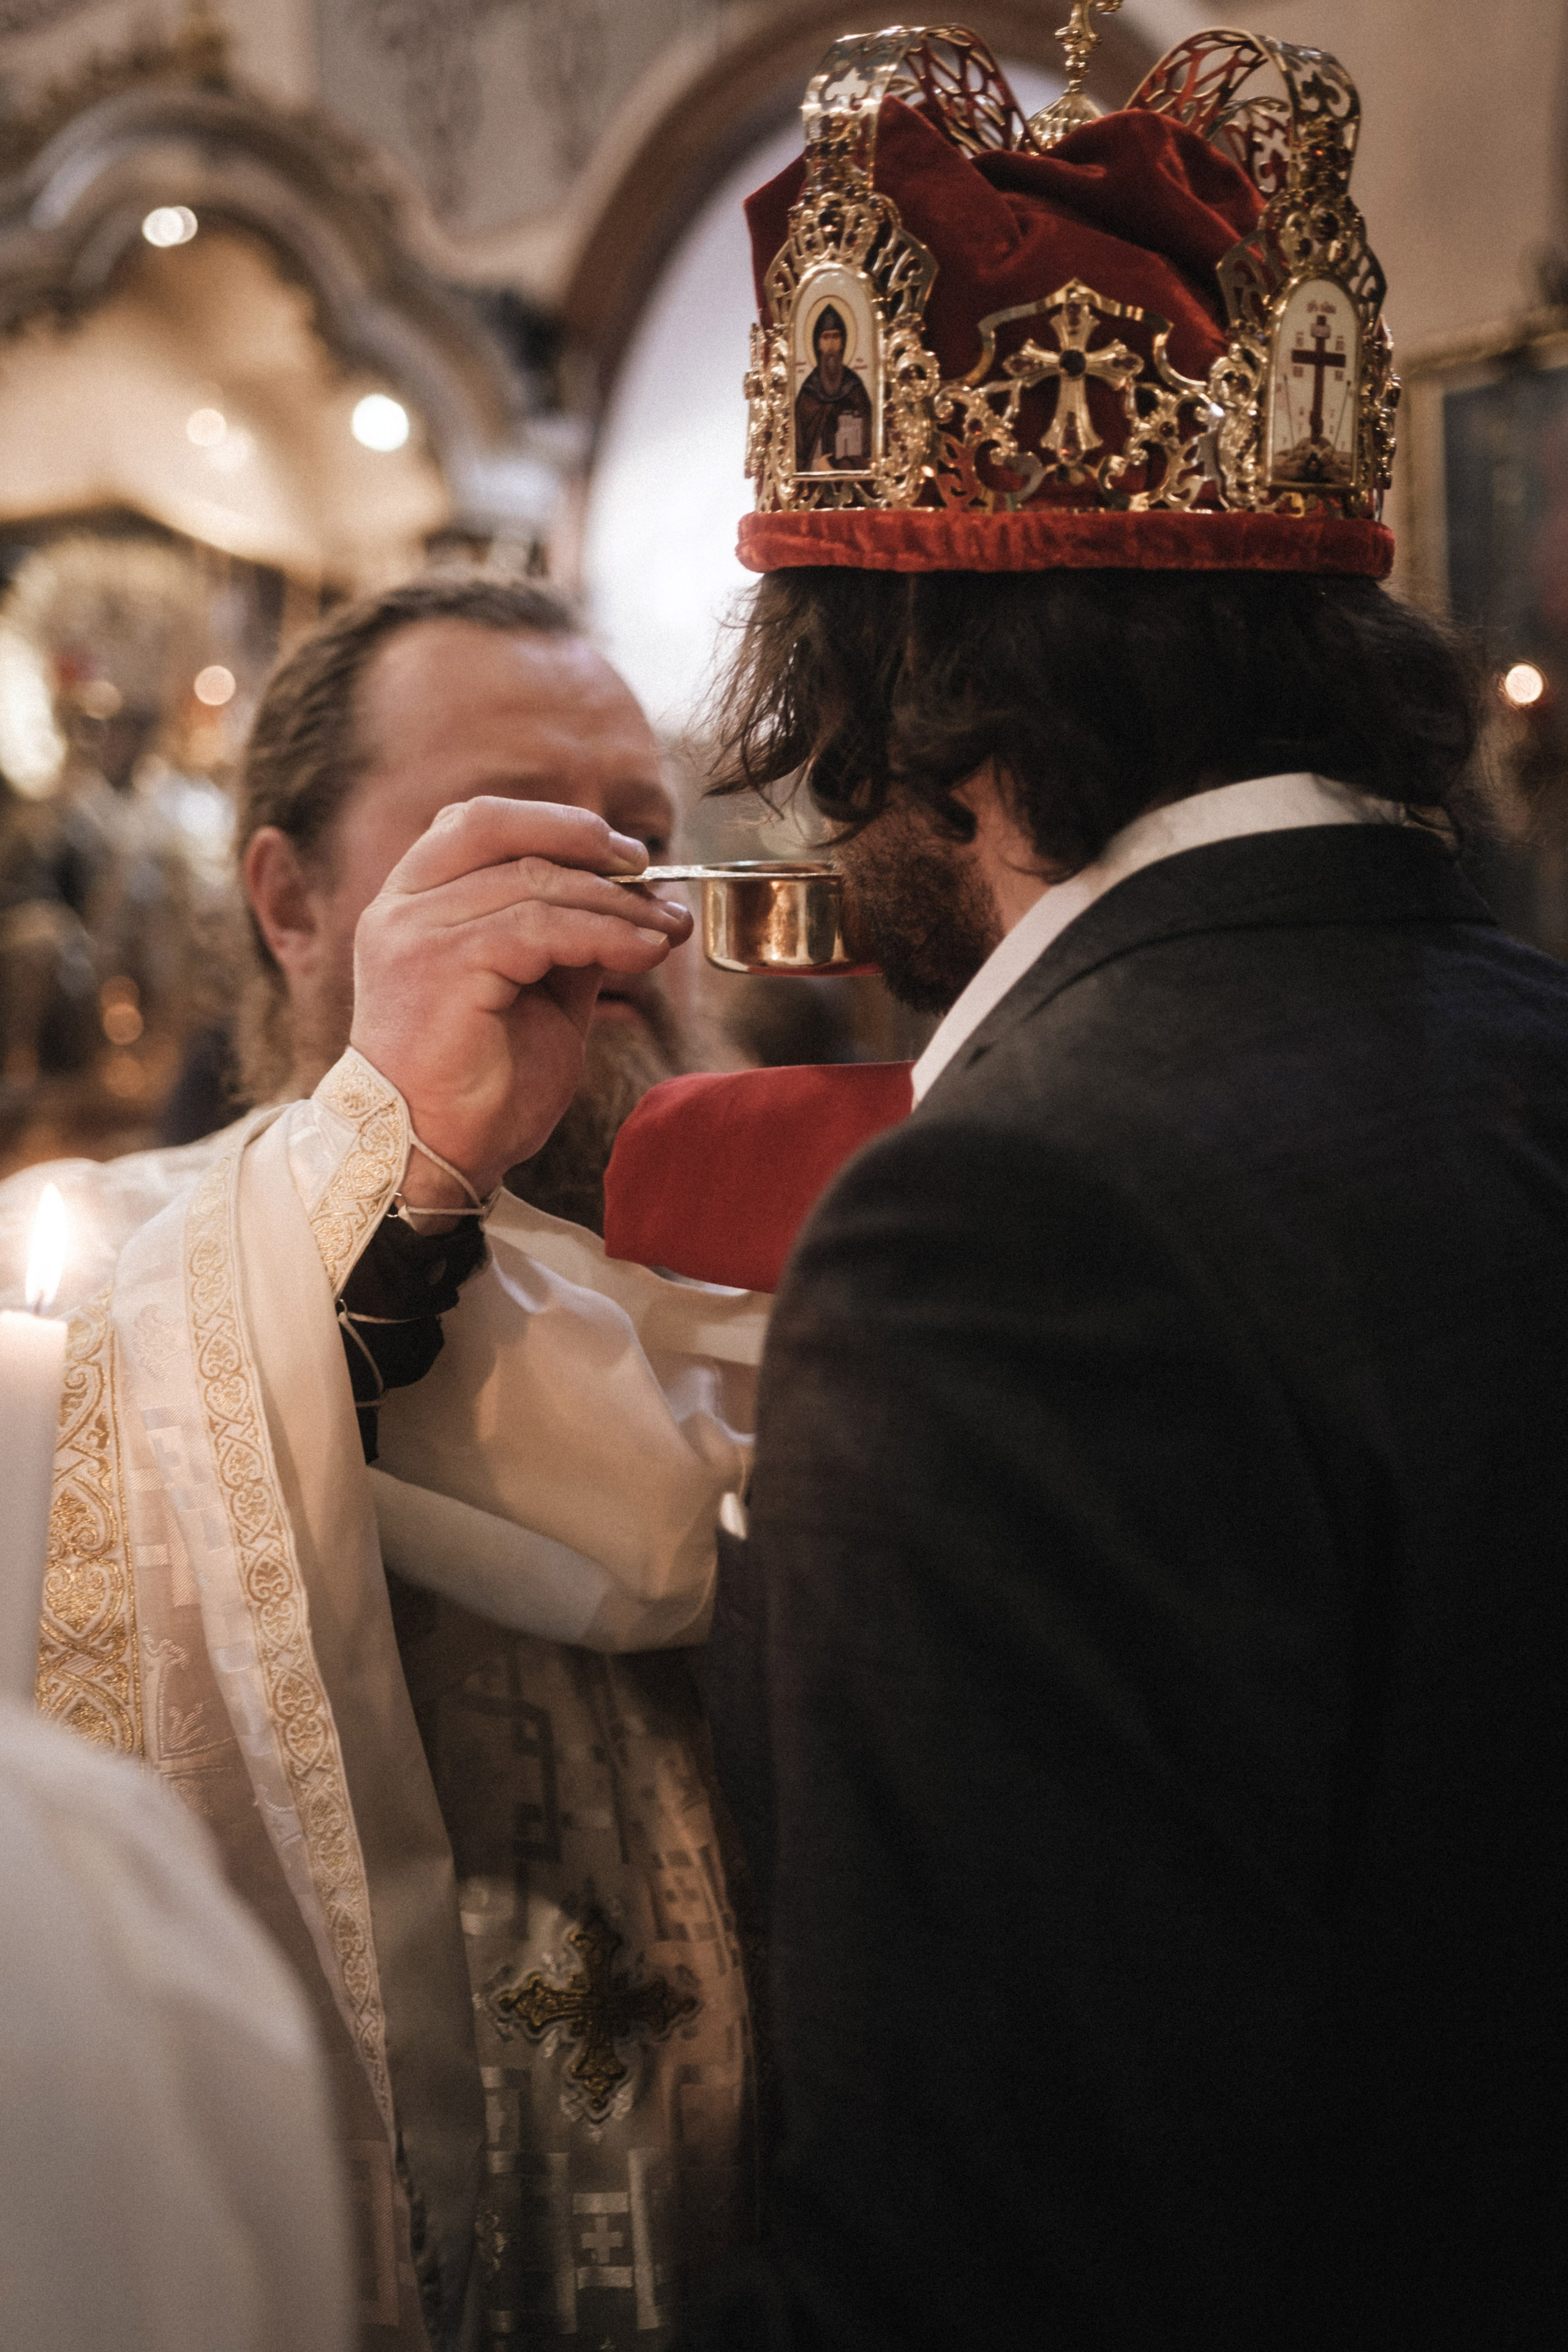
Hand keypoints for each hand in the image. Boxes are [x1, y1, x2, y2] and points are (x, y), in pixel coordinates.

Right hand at [349, 797, 690, 1199]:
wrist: (436, 1157)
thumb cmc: (479, 1087)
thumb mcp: (534, 993)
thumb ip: (561, 939)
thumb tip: (625, 899)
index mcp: (412, 904)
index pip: (476, 824)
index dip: (553, 823)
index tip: (622, 855)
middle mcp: (402, 908)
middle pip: (497, 828)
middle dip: (584, 841)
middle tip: (648, 875)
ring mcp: (416, 933)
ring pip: (533, 882)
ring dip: (615, 904)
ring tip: (665, 931)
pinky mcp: (443, 965)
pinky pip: (541, 928)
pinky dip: (605, 934)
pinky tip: (644, 953)